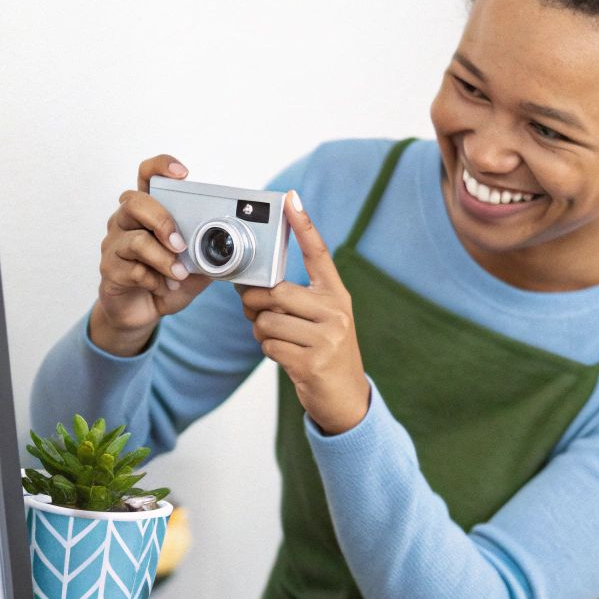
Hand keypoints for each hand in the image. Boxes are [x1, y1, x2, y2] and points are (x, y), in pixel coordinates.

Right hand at [88, 154, 215, 356]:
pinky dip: (154, 281)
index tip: (182, 173)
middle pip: (134, 202)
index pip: (146, 176)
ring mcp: (113, 245)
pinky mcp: (110, 270)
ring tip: (180, 274)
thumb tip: (229, 244)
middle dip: (163, 221)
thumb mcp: (194, 265)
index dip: (160, 167)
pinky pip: (132, 270)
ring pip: (136, 240)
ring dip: (164, 259)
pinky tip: (164, 288)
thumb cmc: (166, 280)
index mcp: (146, 211)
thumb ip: (207, 251)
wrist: (142, 311)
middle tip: (181, 244)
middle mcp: (125, 221)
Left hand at [238, 192, 370, 434]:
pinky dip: (269, 350)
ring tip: (278, 339)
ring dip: (261, 332)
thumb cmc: (325, 353)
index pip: (319, 253)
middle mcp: (336, 311)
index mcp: (337, 295)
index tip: (290, 199)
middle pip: (277, 292)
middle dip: (255, 302)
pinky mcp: (312, 362)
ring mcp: (327, 337)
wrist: (346, 399)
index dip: (304, 225)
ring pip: (268, 320)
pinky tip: (285, 356)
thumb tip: (252, 285)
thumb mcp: (321, 320)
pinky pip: (270, 346)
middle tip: (254, 310)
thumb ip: (296, 299)